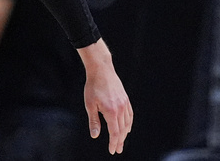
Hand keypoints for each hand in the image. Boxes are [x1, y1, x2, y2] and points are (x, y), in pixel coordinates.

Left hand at [79, 40, 132, 154]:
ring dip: (125, 133)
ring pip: (127, 123)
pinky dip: (129, 123)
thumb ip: (93, 121)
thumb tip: (95, 136)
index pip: (115, 133)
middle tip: (118, 150)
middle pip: (122, 130)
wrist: (101, 70)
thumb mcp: (89, 104)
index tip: (113, 151)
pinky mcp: (126, 99)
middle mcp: (121, 109)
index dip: (114, 143)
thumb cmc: (92, 87)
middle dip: (120, 141)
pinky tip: (127, 128)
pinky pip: (130, 115)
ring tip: (121, 141)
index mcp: (111, 112)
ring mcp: (125, 104)